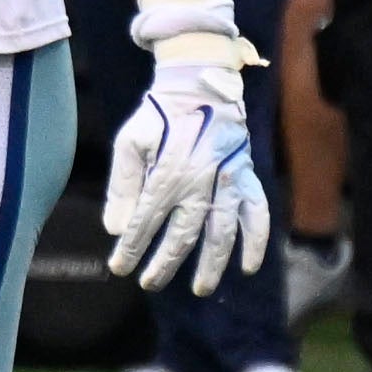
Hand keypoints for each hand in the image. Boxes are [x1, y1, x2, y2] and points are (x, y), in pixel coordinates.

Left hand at [106, 62, 271, 293]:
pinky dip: (256, 242)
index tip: (119, 268)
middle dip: (164, 265)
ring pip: (221, 235)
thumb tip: (114, 229)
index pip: (144, 223)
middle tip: (149, 283)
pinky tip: (248, 266)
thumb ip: (122, 186)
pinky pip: (258, 214)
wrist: (200, 83)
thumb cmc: (159, 115)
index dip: (131, 249)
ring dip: (211, 265)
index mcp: (167, 174)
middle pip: (181, 237)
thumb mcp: (130, 141)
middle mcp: (199, 183)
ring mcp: (227, 181)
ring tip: (201, 288)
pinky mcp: (246, 177)